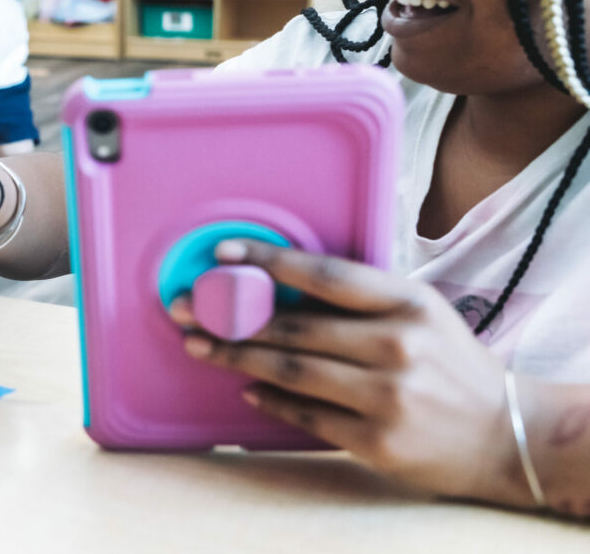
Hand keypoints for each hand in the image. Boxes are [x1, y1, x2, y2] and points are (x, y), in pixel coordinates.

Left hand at [171, 239, 528, 505]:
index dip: (268, 261)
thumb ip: (361, 297)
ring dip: (236, 357)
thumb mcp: (421, 310)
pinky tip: (248, 387)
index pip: (324, 274)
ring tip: (201, 346)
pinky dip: (270, 399)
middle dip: (231, 317)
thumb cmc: (452, 362)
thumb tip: (280, 284)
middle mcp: (396, 346)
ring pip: (290, 371)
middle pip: (294, 326)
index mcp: (406, 303)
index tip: (223, 252)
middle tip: (187, 309)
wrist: (506, 434)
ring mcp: (386, 398)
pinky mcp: (376, 441)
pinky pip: (306, 415)